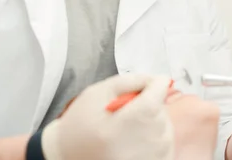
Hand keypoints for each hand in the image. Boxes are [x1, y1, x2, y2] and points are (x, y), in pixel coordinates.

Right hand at [42, 74, 173, 159]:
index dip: (154, 84)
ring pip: (164, 126)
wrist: (67, 158)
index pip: (159, 91)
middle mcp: (149, 141)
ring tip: (124, 130)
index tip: (148, 85)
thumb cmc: (79, 127)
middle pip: (161, 109)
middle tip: (123, 114)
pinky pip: (164, 144)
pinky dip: (151, 139)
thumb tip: (155, 79)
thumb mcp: (97, 93)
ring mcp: (155, 157)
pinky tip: (132, 142)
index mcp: (135, 119)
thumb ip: (129, 81)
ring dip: (149, 123)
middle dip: (147, 105)